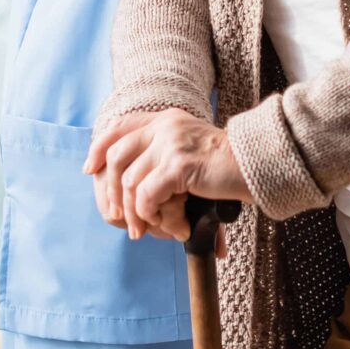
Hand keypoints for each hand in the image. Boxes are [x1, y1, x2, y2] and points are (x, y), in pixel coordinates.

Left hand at [84, 108, 252, 241]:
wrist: (259, 165)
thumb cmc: (228, 167)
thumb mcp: (191, 151)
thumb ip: (163, 155)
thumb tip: (130, 184)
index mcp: (167, 118)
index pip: (119, 126)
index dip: (99, 148)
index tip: (90, 170)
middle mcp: (166, 125)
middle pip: (118, 156)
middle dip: (113, 193)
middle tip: (121, 219)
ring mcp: (172, 143)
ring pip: (131, 181)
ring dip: (135, 212)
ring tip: (147, 230)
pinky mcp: (179, 164)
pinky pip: (147, 194)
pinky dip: (151, 213)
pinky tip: (168, 224)